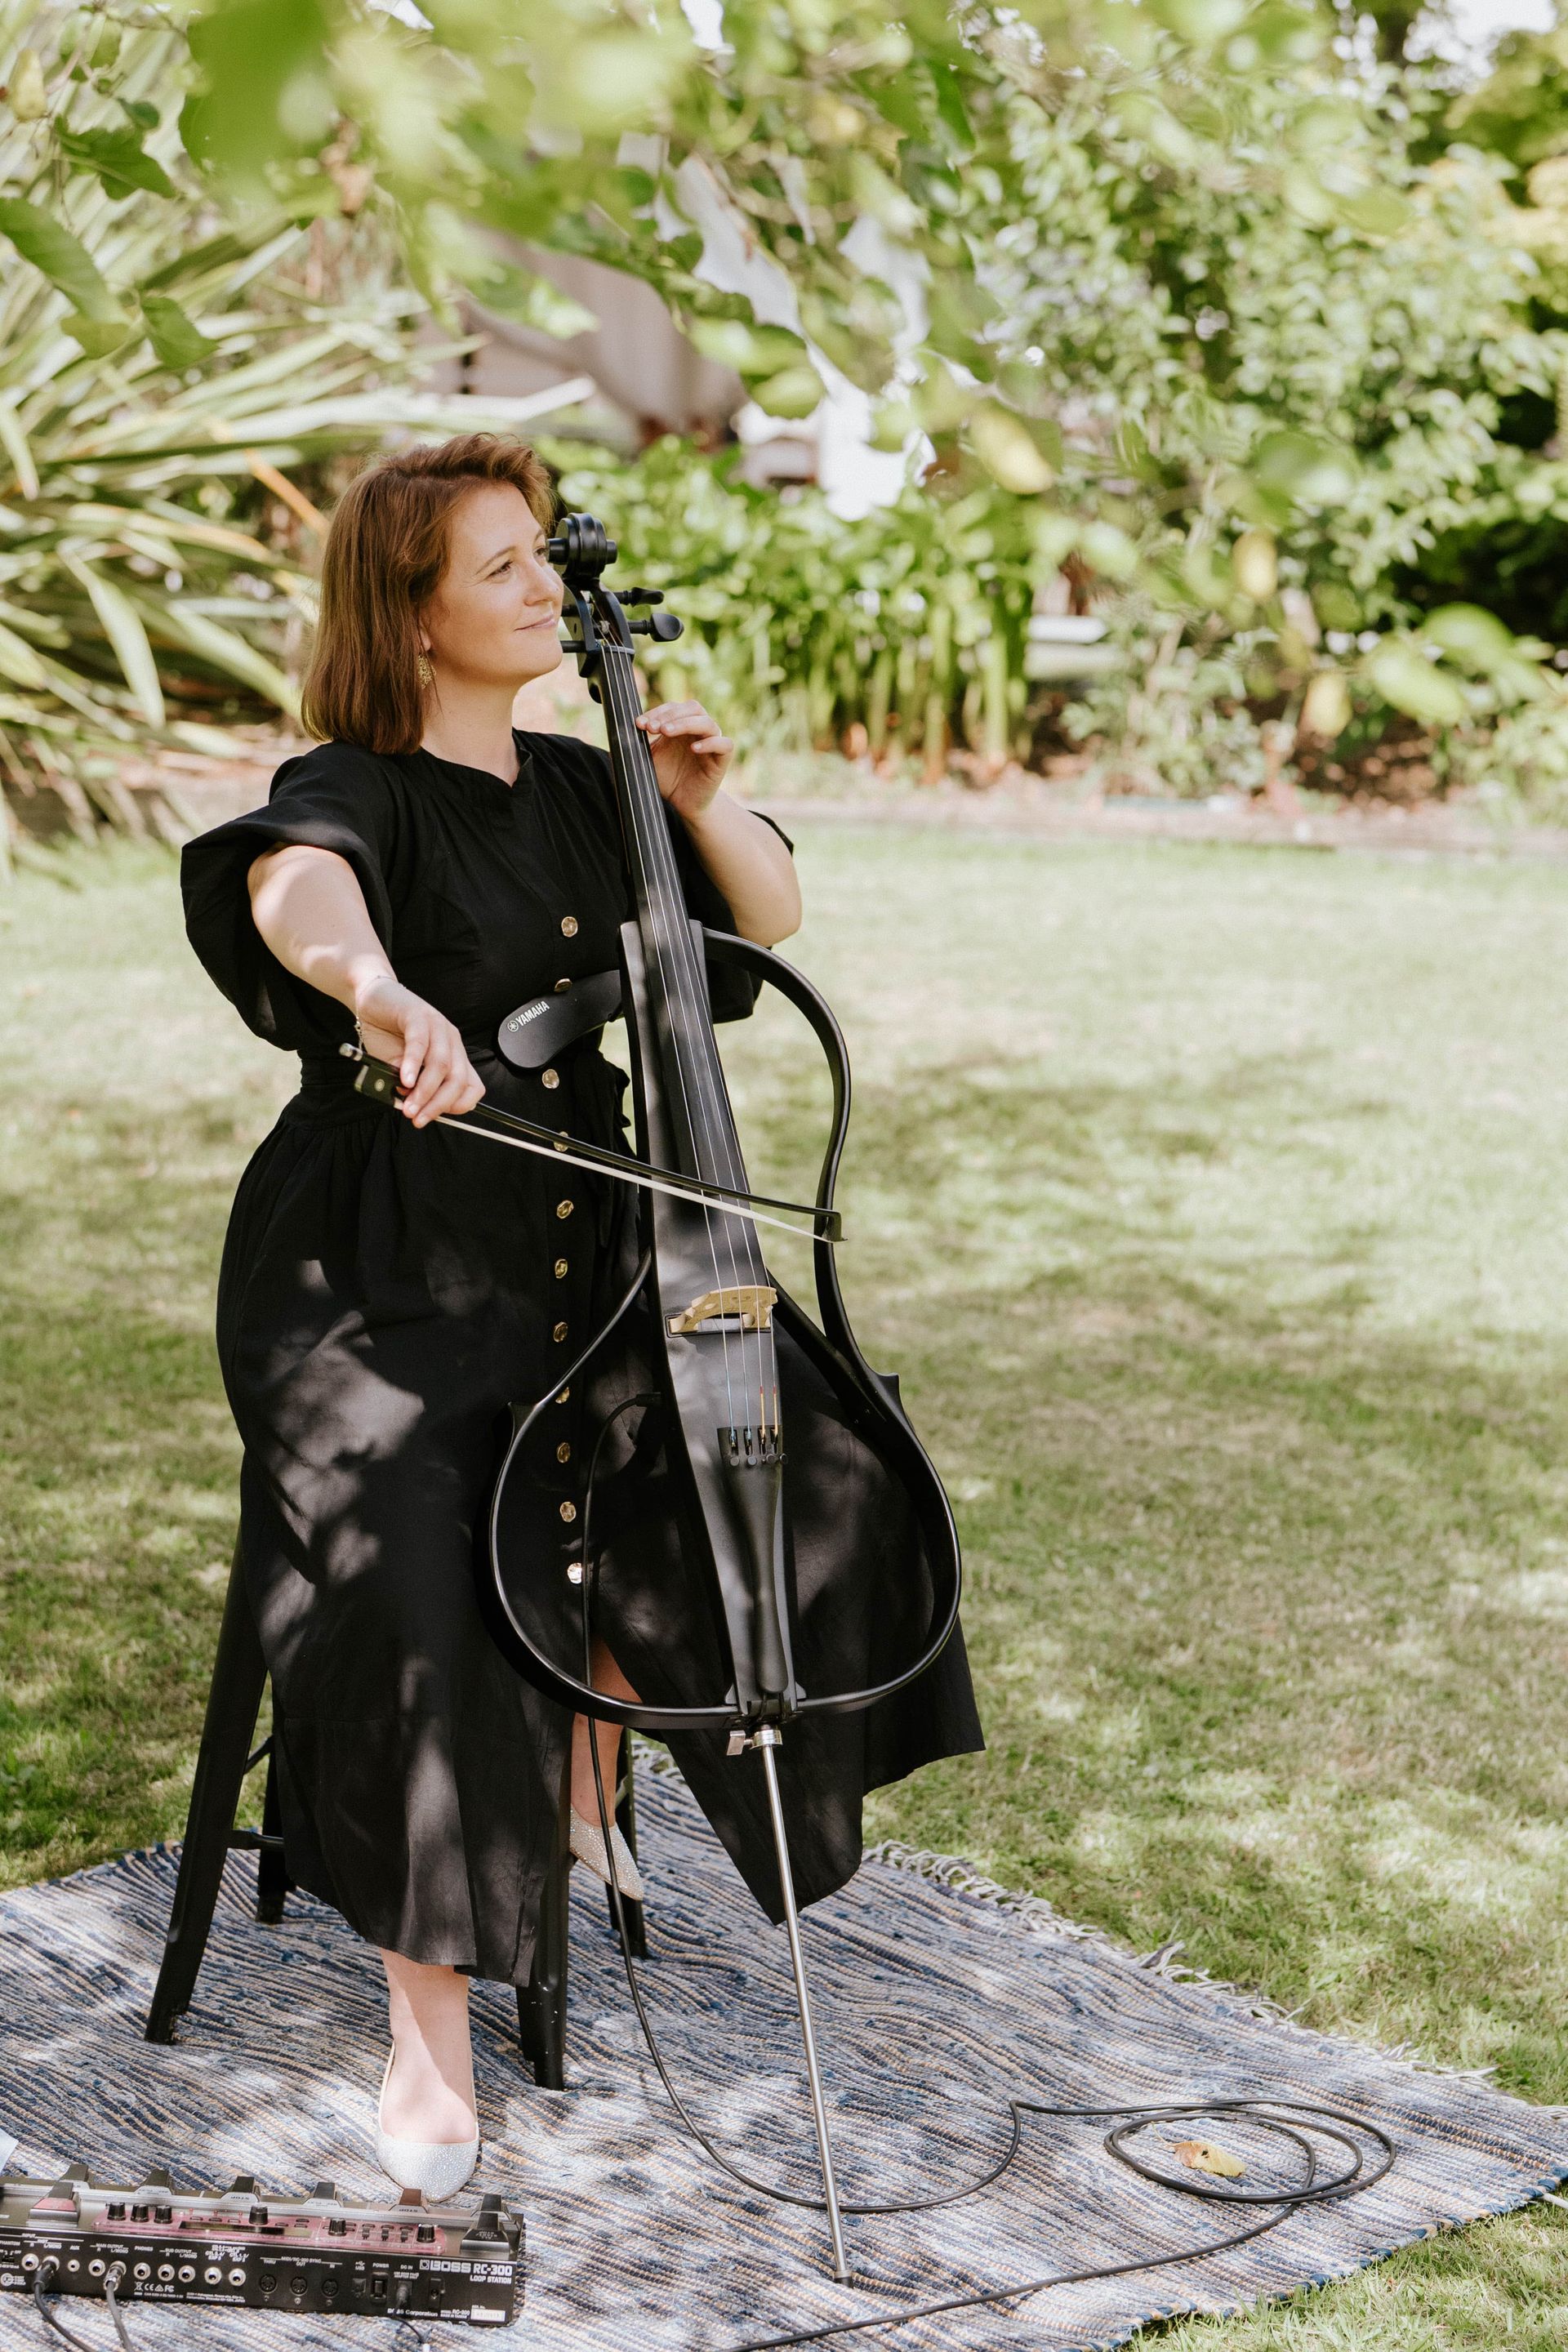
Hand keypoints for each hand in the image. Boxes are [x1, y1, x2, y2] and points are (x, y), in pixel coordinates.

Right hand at [354, 975, 483, 1127]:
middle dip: (438, 1105)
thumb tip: (410, 1103)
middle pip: (458, 1080)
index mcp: (453, 1056)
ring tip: (408, 1106)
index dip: (456, 1106)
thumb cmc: (387, 1035)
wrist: (372, 999)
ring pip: (441, 1065)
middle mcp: (451, 1041)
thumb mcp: (400, 1068)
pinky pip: (420, 1043)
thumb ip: (408, 1085)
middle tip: (417, 1118)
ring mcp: (437, 1026)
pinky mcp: (418, 1015)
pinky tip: (405, 1080)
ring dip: (425, 1090)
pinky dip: (413, 1065)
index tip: (432, 1117)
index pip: (471, 1086)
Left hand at [635, 699, 733, 821]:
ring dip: (685, 723)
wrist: (683, 804)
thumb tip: (621, 731)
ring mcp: (712, 742)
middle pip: (692, 707)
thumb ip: (638, 744)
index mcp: (682, 726)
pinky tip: (693, 749)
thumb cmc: (667, 780)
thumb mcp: (648, 759)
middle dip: (670, 715)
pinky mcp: (722, 758)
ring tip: (666, 732)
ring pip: (707, 722)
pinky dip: (710, 743)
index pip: (673, 708)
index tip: (640, 723)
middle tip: (653, 728)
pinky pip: (724, 744)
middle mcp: (699, 731)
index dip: (657, 712)